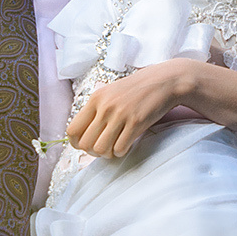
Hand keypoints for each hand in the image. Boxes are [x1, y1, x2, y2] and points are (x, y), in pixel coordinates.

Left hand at [63, 60, 202, 159]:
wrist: (163, 81)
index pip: (72, 130)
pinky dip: (121, 152)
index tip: (88, 144)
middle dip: (92, 152)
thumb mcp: (110, 93)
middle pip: (85, 143)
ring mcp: (120, 114)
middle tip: (103, 148)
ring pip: (100, 149)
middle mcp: (105, 106)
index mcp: (95, 99)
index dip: (77, 143)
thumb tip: (82, 134)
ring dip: (107, 154)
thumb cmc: (136, 90)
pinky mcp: (136, 122)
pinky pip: (119, 148)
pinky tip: (126, 144)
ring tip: (114, 148)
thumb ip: (96, 109)